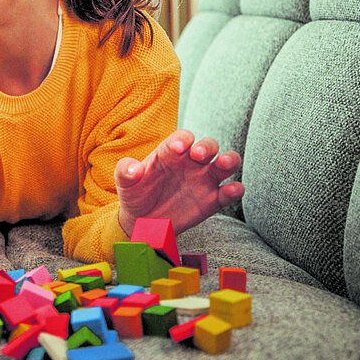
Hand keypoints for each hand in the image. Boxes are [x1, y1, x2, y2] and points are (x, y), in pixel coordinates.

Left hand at [114, 129, 243, 235]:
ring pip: (226, 163)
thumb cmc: (135, 193)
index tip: (176, 147)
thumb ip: (126, 170)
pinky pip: (229, 192)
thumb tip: (134, 169)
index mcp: (170, 153)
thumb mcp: (124, 181)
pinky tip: (232, 190)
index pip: (182, 138)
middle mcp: (191, 162)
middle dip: (206, 146)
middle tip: (198, 155)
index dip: (182, 139)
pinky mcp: (213, 200)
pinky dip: (235, 190)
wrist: (142, 221)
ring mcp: (204, 180)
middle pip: (208, 146)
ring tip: (223, 163)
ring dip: (228, 160)